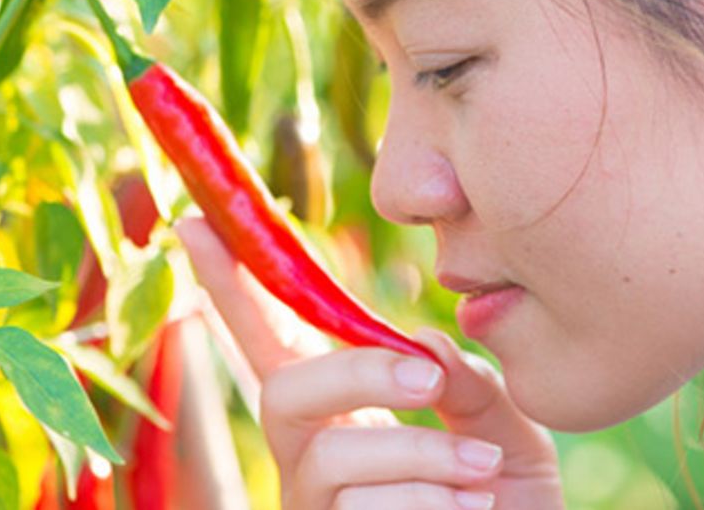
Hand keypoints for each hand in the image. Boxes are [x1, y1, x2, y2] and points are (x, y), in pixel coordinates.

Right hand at [177, 218, 564, 508]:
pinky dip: (436, 507)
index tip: (194, 223)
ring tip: (486, 474)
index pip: (276, 344)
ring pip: (334, 458)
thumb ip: (470, 385)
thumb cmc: (509, 508)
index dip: (233, 289)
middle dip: (355, 373)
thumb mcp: (506, 433)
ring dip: (425, 458)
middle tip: (428, 381)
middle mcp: (309, 463)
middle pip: (282, 393)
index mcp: (342, 417)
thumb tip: (422, 348)